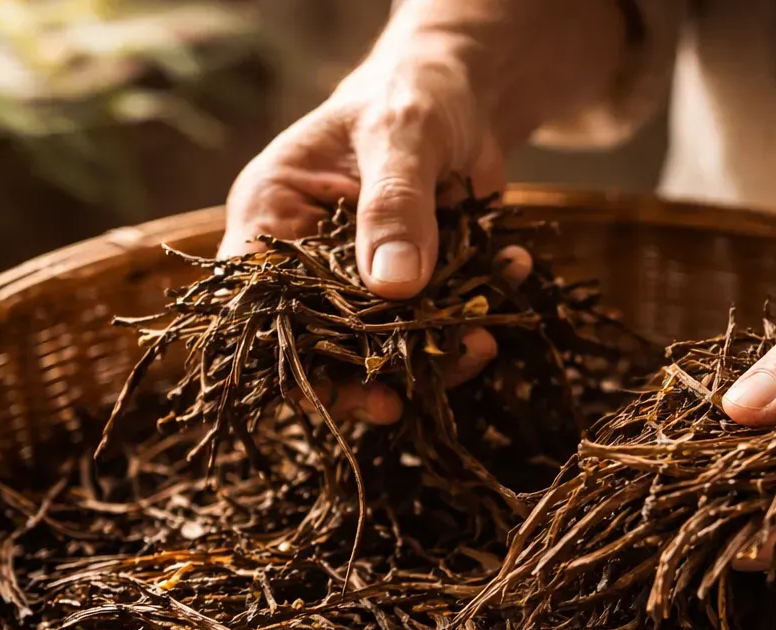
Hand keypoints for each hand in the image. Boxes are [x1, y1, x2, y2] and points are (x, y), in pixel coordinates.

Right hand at [220, 46, 532, 424]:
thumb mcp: (401, 136)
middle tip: (428, 382)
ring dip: (438, 352)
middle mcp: (307, 259)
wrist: (462, 92)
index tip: (354, 391)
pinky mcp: (415, 286)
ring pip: (386, 346)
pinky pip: (439, 322)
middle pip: (323, 344)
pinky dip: (478, 310)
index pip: (261, 308)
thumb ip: (395, 205)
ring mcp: (362, 279)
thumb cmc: (409, 95)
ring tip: (485, 340)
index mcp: (271, 217)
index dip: (297, 360)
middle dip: (378, 370)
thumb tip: (393, 285)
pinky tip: (514, 269)